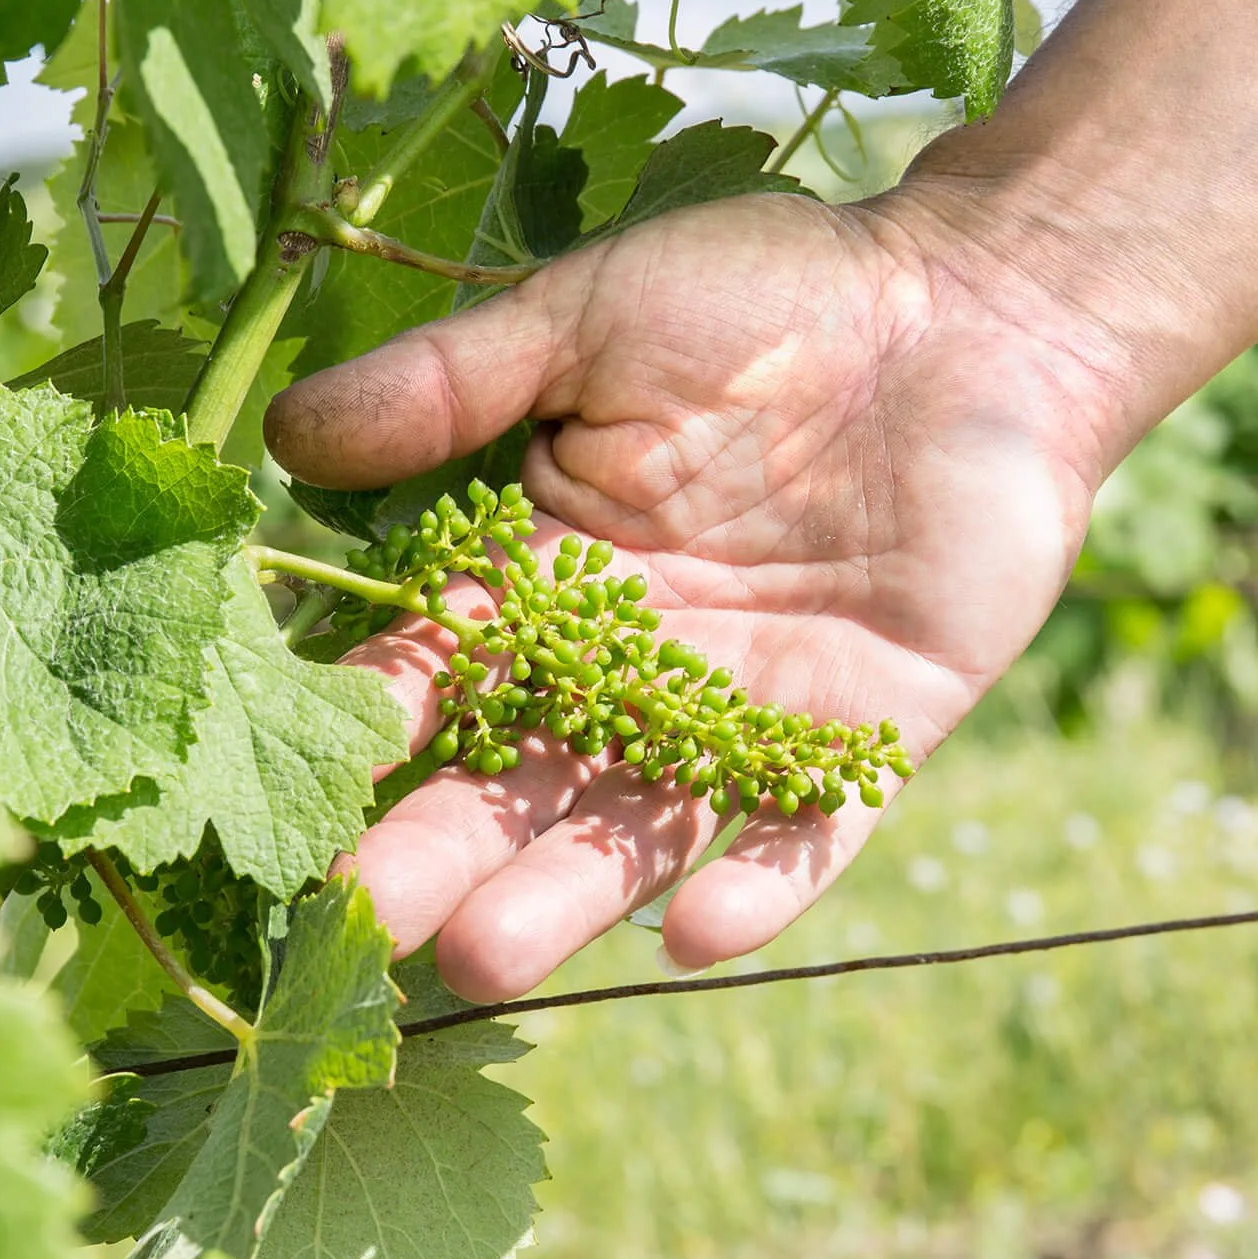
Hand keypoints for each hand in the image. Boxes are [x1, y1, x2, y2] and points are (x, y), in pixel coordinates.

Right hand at [267, 188, 1118, 1001]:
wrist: (973, 305)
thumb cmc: (772, 295)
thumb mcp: (590, 320)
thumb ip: (450, 386)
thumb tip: (284, 438)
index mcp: (555, 571)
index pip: (441, 669)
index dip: (371, 728)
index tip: (290, 793)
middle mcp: (637, 665)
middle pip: (524, 773)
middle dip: (442, 849)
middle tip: (361, 925)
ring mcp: (751, 709)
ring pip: (645, 823)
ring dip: (570, 895)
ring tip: (485, 963)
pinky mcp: (871, 735)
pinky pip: (812, 826)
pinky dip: (764, 880)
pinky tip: (703, 933)